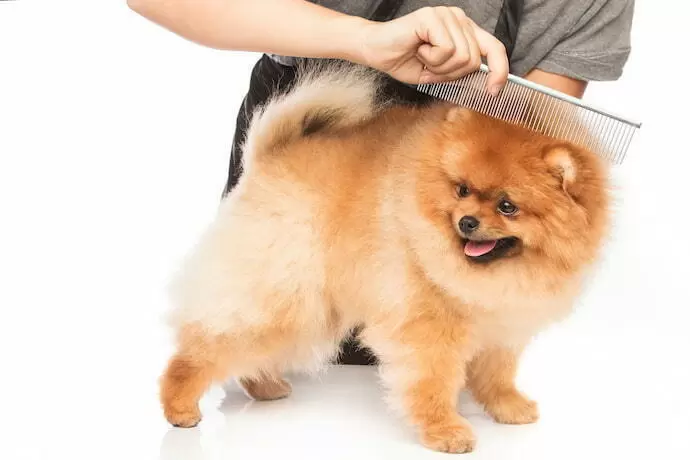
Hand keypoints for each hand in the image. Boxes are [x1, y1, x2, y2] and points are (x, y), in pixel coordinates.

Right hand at [357, 6, 508, 94]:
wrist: (376, 51)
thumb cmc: (405, 60)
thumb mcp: (440, 73)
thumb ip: (462, 72)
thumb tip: (487, 82)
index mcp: (464, 30)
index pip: (494, 48)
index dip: (500, 71)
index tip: (494, 91)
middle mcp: (459, 18)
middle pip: (474, 60)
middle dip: (450, 74)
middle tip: (430, 67)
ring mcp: (447, 15)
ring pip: (462, 57)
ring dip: (438, 67)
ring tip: (423, 57)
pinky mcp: (433, 17)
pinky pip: (446, 50)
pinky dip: (431, 59)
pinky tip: (418, 50)